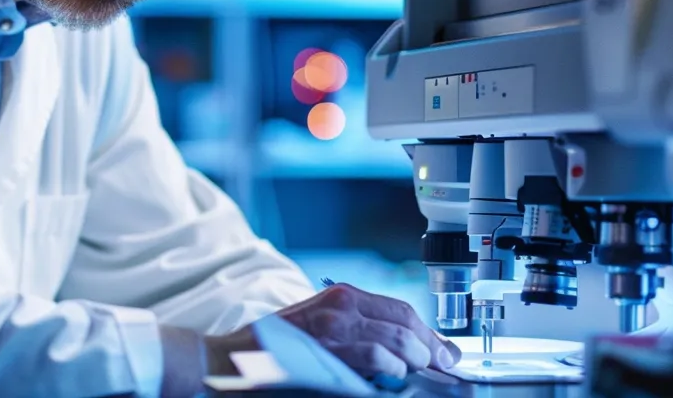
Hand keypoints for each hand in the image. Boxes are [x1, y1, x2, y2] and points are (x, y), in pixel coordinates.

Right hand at [207, 283, 460, 378]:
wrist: (228, 361)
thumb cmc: (270, 351)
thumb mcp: (319, 329)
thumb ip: (357, 333)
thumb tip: (400, 353)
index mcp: (341, 297)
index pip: (400, 311)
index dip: (428, 334)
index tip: (444, 352)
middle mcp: (341, 304)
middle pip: (405, 323)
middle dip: (431, 348)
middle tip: (443, 368)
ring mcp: (334, 326)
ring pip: (397, 338)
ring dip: (415, 360)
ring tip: (417, 374)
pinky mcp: (327, 348)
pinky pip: (375, 354)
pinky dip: (391, 366)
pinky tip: (392, 375)